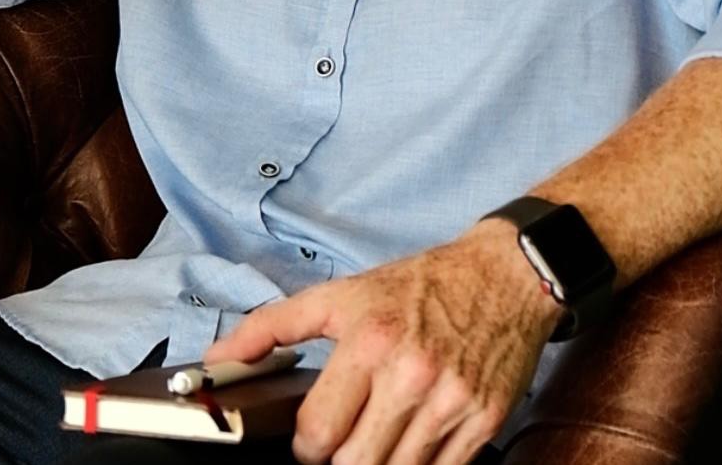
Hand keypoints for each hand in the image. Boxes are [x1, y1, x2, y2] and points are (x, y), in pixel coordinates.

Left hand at [205, 220, 560, 464]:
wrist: (503, 276)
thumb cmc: (419, 286)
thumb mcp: (340, 293)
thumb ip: (271, 326)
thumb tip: (217, 360)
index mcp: (367, 340)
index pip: (317, 433)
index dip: (306, 446)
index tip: (311, 436)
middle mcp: (410, 374)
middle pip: (354, 464)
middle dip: (340, 458)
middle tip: (344, 438)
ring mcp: (450, 403)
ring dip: (379, 464)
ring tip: (378, 438)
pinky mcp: (484, 422)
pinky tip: (414, 440)